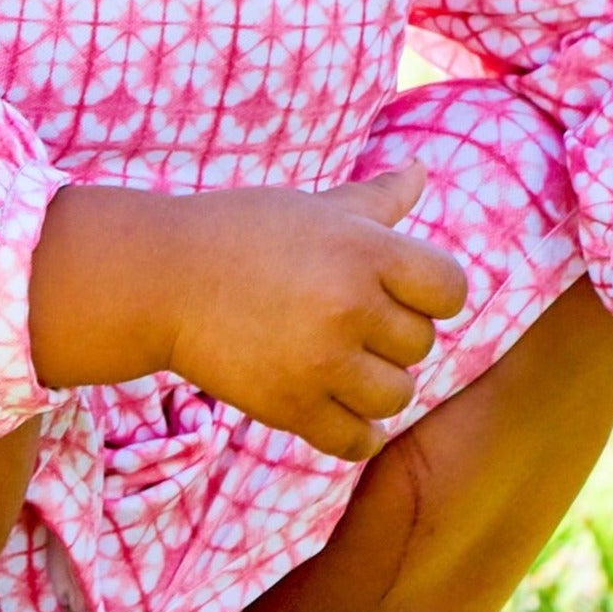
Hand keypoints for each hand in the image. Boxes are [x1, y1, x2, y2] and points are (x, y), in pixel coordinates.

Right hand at [30, 165, 470, 463]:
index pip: (451, 290)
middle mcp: (350, 307)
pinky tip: (337, 409)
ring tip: (341, 364)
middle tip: (349, 323)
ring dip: (375, 385)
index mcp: (364, 251)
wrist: (161, 279)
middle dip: (391, 336)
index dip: (431, 294)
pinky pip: (357, 441)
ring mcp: (321, 362)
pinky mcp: (291, 408)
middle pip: (421, 344)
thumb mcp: (314, 207)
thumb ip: (376, 199)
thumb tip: (423, 170)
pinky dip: (355, 432)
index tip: (398, 292)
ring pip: (397, 396)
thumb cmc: (242, 232)